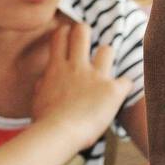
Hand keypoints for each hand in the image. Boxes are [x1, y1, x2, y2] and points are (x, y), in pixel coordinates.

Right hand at [31, 23, 133, 150]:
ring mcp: (96, 76)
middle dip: (84, 31)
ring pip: (107, 50)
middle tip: (86, 39)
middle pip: (82, 32)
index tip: (67, 36)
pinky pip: (126, 81)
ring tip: (104, 69)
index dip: (64, 33)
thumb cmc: (45, 122)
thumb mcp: (38, 99)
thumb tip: (45, 81)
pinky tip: (120, 95)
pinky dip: (124, 87)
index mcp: (56, 69)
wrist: (58, 133)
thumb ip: (44, 85)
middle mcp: (77, 67)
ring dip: (106, 58)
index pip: (59, 37)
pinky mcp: (112, 90)